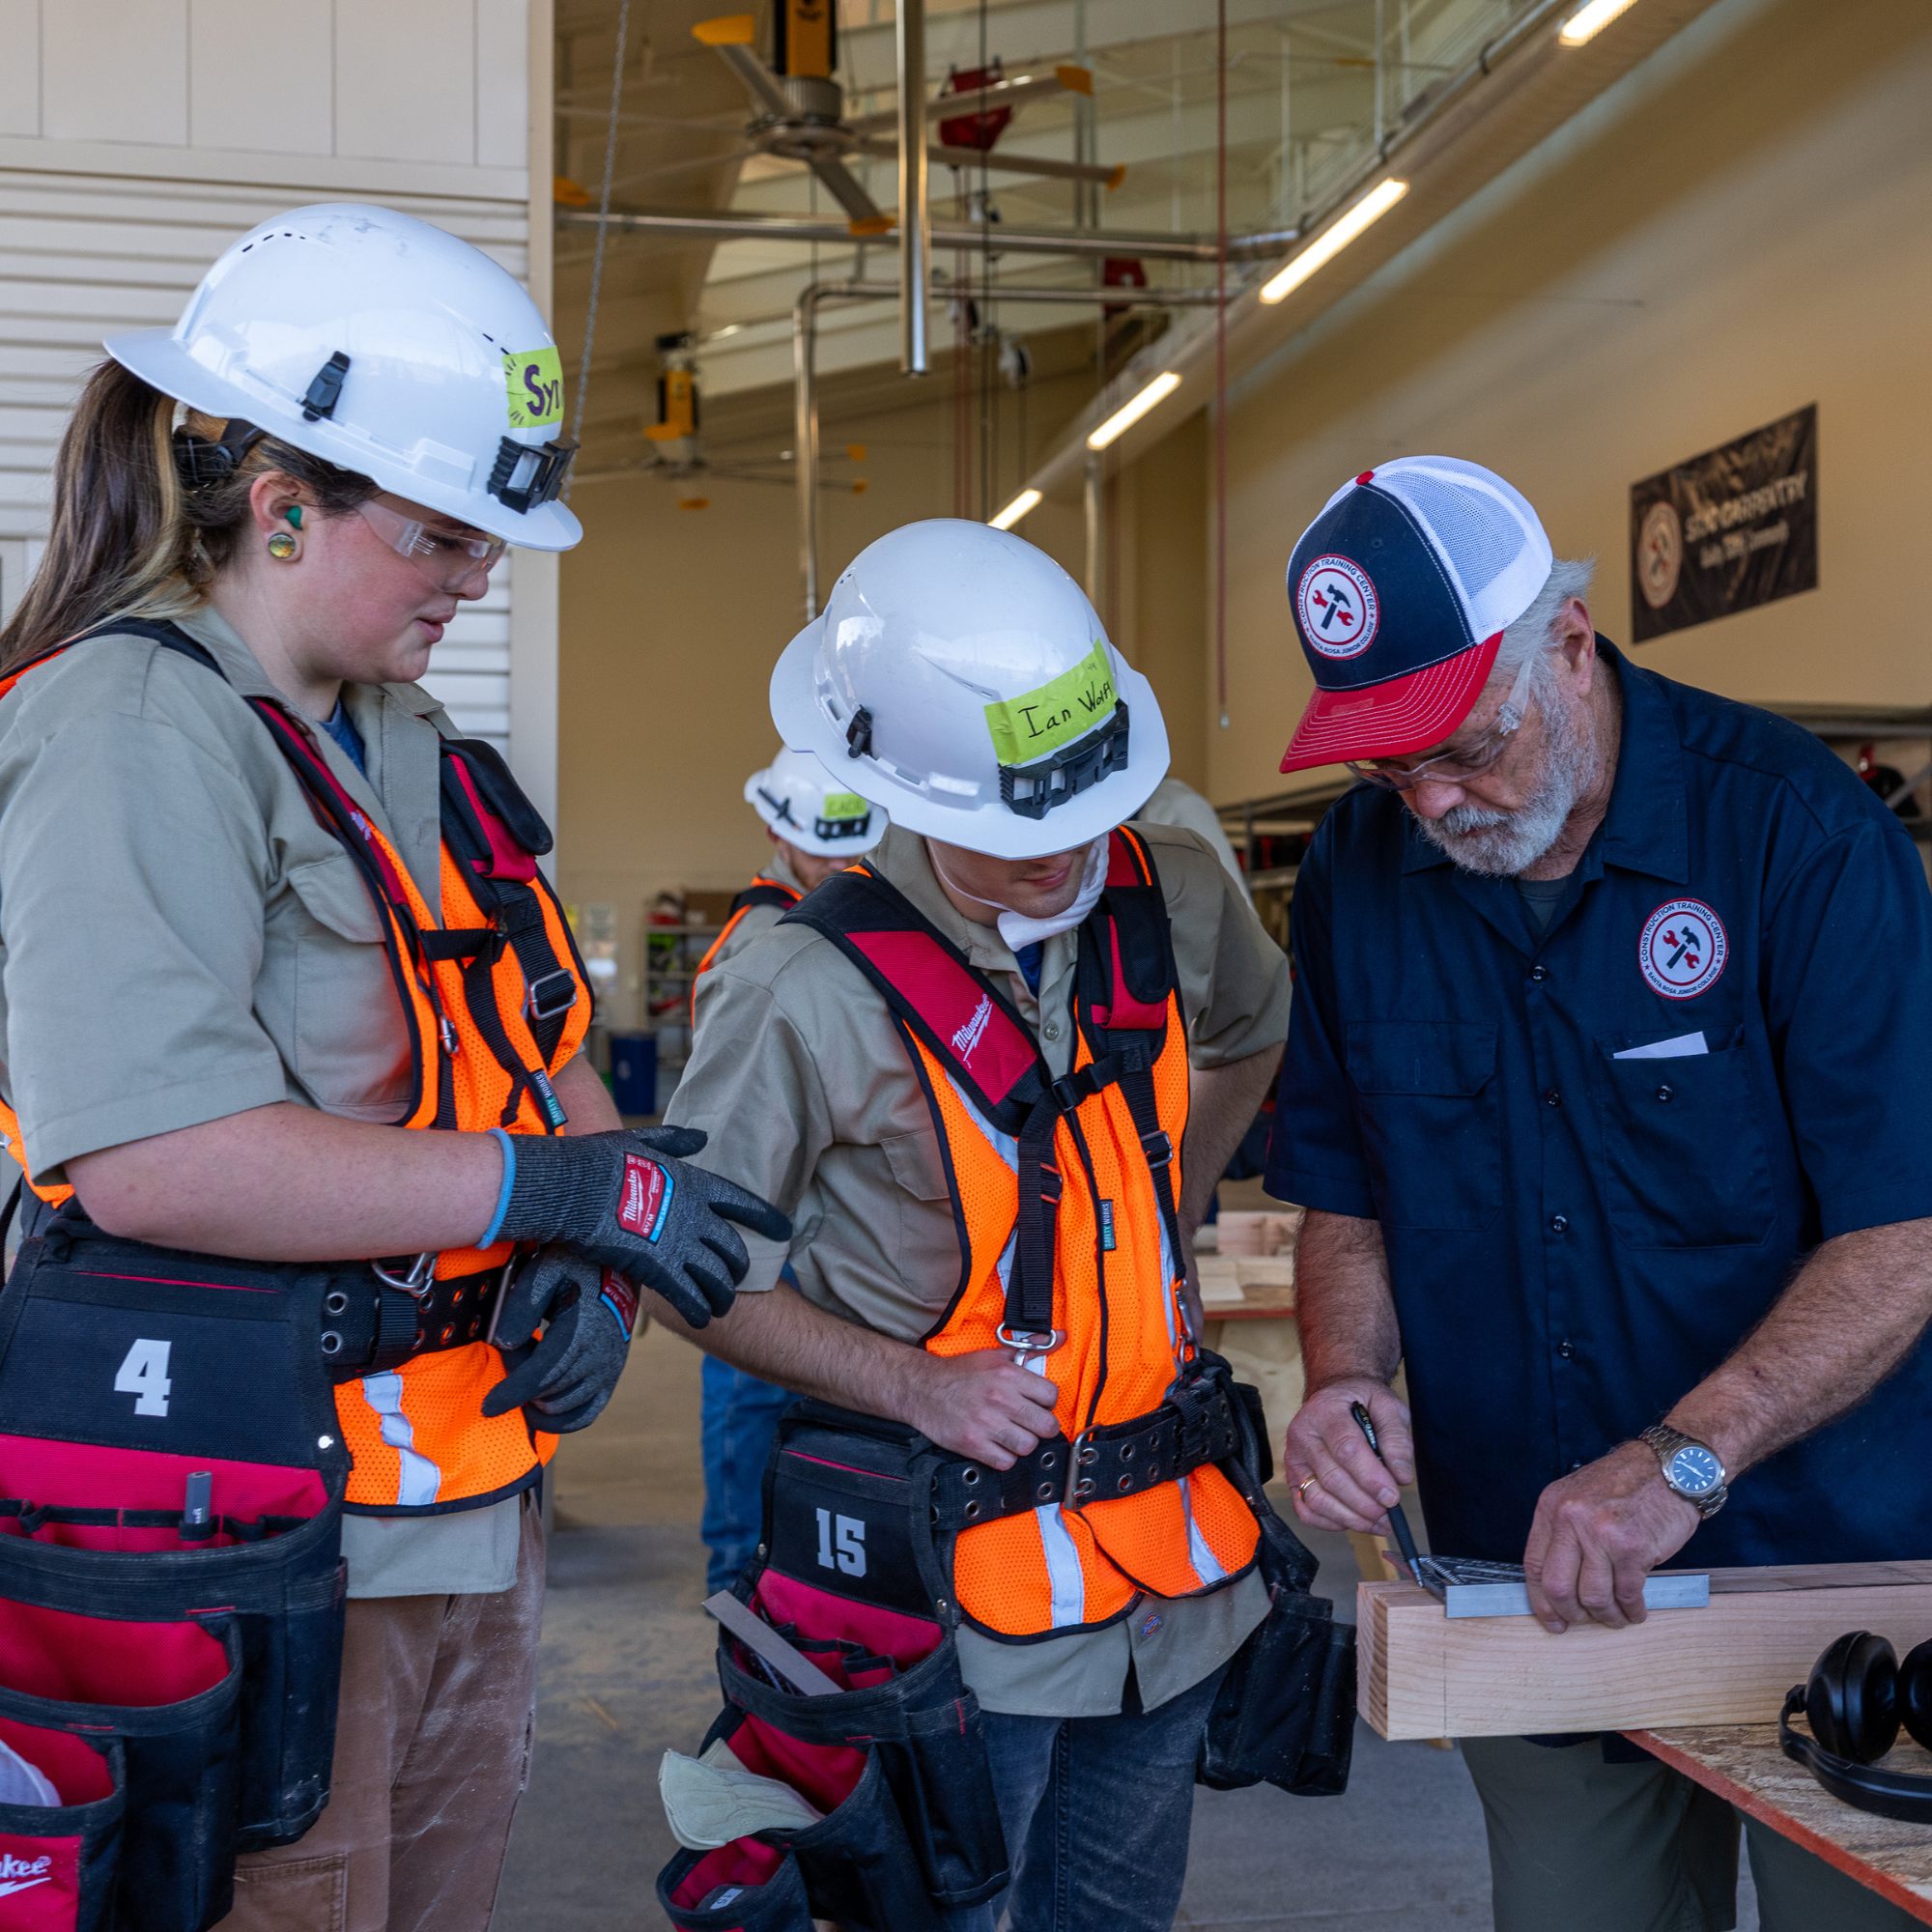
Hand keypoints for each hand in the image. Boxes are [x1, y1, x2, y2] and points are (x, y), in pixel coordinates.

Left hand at [481, 1244, 638, 1431]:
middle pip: (546, 1392)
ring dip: (537, 1397)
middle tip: (514, 1351)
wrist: (618, 1268)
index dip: (511, 1394)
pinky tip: (541, 1406)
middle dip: (519, 1382)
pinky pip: (585, 1415)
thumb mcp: (543, 1273)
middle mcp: (598, 1358)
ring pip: (562, 1408)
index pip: (541, 1376)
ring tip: (531, 1363)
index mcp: (579, 1332)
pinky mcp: (611, 1377)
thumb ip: (521, 1307)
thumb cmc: (575, 1267)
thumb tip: (504, 1343)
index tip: (488, 1406)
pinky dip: (561, 1419)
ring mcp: (607, 1371)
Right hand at [493, 1127, 790, 1329]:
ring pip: (717, 1279)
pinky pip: (690, 1297)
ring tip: (722, 1308)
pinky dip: (700, 1310)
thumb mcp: (644, 1141)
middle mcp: (696, 1216)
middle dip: (738, 1268)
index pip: (743, 1204)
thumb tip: (701, 1136)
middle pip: (733, 1250)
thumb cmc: (603, 1160)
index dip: (766, 1219)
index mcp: (696, 1184)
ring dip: (723, 1296)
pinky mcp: (658, 1269)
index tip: (785, 1232)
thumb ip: (676, 1142)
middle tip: (735, 1279)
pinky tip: (703, 1320)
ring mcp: (679, 1244)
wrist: (578, 1186)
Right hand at [898, 1350, 1060, 1466]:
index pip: (1051, 1396)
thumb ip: (1030, 1348)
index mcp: (1008, 1374)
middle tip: (1029, 1423)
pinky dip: (1003, 1457)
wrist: (922, 1388)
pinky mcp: (972, 1443)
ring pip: (1028, 1446)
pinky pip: (1005, 1462)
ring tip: (1011, 1435)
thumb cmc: (960, 1373)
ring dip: (1022, 1443)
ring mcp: (986, 1423)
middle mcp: (1000, 1398)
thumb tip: (1059, 1337)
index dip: (1047, 1403)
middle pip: (1046, 1426)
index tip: (1037, 1405)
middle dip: (1041, 1427)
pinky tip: (996, 1445)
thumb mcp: (995, 1355)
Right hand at [1283, 1376, 1413, 1535]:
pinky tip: (1355, 1520)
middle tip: (1390, 1514)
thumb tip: (1401, 1476)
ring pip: (1317, 1500)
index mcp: (1325, 1411)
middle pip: (1332, 1479)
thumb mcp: (1388, 1406)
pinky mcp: (1292, 1478)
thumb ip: (1396, 1438)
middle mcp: (1303, 1434)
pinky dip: (1332, 1523)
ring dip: (1352, 1518)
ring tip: (1379, 1523)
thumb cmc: (1362, 1401)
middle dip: (1365, 1504)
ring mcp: (1294, 1459)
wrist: (1335, 1396)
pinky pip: (1307, 1511)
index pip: (1346, 1449)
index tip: (1393, 1497)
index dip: (1370, 1478)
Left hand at [1521, 1441, 1700, 1633]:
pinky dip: (1632, 1610)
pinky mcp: (1633, 1548)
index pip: (1534, 1566)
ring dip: (1606, 1616)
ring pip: (1594, 1596)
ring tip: (1616, 1617)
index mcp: (1552, 1507)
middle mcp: (1572, 1520)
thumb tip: (1557, 1584)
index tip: (1551, 1620)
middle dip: (1571, 1614)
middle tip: (1584, 1621)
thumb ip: (1564, 1533)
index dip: (1541, 1601)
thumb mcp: (1578, 1497)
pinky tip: (1636, 1611)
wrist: (1669, 1468)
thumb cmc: (1626, 1484)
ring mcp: (1602, 1535)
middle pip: (1558, 1587)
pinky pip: (1627, 1594)